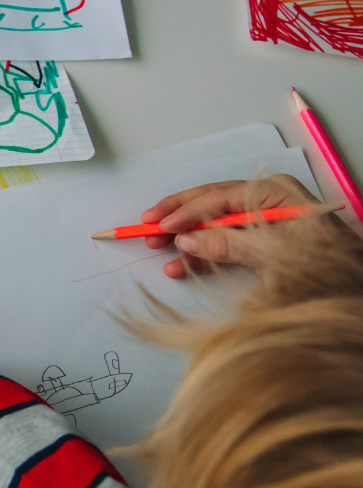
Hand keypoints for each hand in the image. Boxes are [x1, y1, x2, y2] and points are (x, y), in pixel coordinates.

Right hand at [139, 175, 324, 278]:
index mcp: (276, 193)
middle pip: (212, 204)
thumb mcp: (273, 255)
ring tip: (157, 249)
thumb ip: (227, 245)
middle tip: (146, 228)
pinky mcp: (262, 244)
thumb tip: (185, 240)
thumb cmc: (324, 268)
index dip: (187, 211)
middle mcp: (267, 201)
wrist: (354, 294)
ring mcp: (264, 222)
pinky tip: (181, 267)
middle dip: (179, 218)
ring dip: (187, 239)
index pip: (220, 196)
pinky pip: (225, 244)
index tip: (160, 225)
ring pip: (215, 225)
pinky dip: (204, 255)